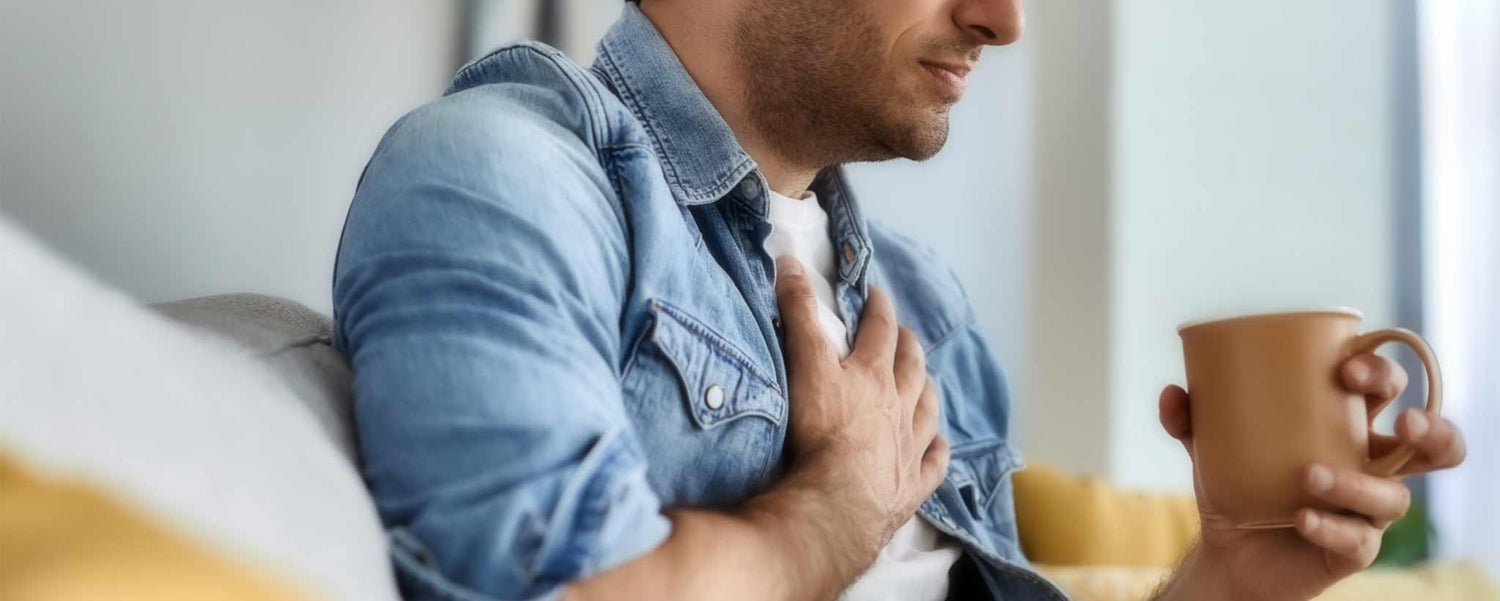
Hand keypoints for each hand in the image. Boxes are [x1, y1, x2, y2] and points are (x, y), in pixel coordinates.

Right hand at [774, 256, 948, 561]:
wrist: (839, 502)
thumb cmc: (820, 432)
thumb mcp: (805, 364)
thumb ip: (799, 313)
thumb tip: (790, 259)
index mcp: (872, 375)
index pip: (880, 331)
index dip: (879, 309)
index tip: (878, 294)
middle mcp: (898, 406)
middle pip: (911, 368)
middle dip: (908, 346)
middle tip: (906, 335)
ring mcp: (910, 447)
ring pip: (927, 411)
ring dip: (927, 392)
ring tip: (927, 382)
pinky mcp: (912, 486)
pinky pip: (933, 463)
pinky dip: (937, 451)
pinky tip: (939, 445)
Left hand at [1158, 353, 1466, 600]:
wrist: (1226, 552)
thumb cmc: (1236, 485)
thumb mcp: (1208, 447)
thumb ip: (1191, 419)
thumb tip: (1174, 394)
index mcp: (1345, 426)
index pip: (1385, 389)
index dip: (1381, 372)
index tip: (1345, 368)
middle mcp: (1369, 465)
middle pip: (1429, 444)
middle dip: (1431, 429)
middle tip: (1403, 422)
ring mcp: (1366, 510)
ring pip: (1393, 496)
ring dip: (1358, 483)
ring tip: (1310, 474)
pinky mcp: (1352, 550)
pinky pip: (1358, 541)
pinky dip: (1331, 527)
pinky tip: (1301, 517)